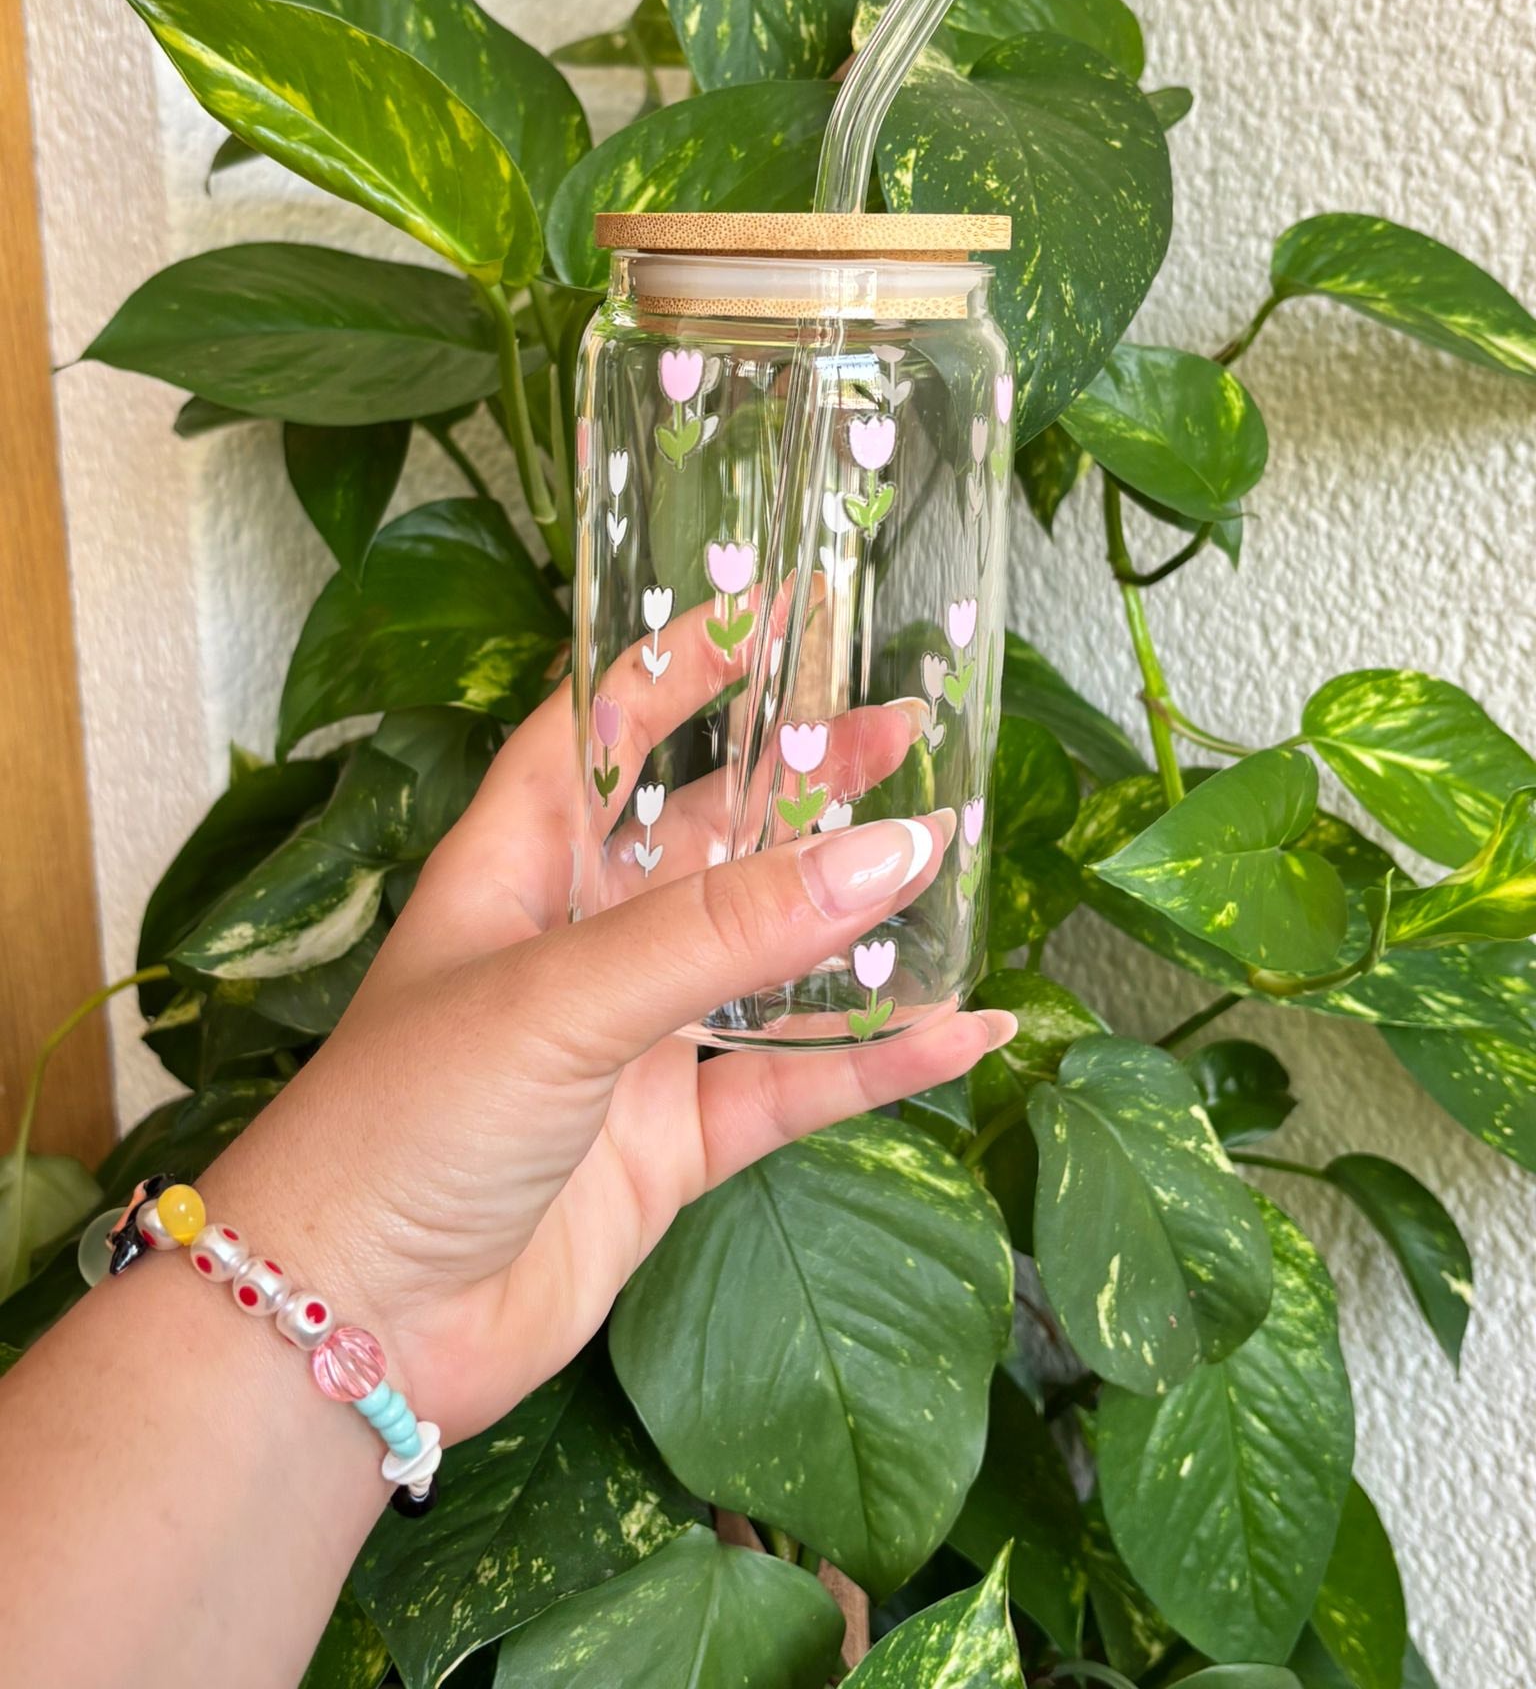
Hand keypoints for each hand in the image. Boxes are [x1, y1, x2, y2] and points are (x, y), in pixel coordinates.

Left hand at [209, 602, 1014, 1442]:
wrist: (354, 1325)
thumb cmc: (409, 1119)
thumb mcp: (561, 994)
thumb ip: (724, 929)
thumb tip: (892, 851)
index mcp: (518, 864)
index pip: (604, 726)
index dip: (680, 661)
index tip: (779, 607)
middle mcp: (579, 939)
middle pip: (707, 832)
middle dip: (800, 780)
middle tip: (907, 732)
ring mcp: (630, 1043)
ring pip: (765, 958)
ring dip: (852, 914)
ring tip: (951, 856)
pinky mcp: (673, 1143)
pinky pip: (795, 1086)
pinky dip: (879, 1062)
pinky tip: (964, 1030)